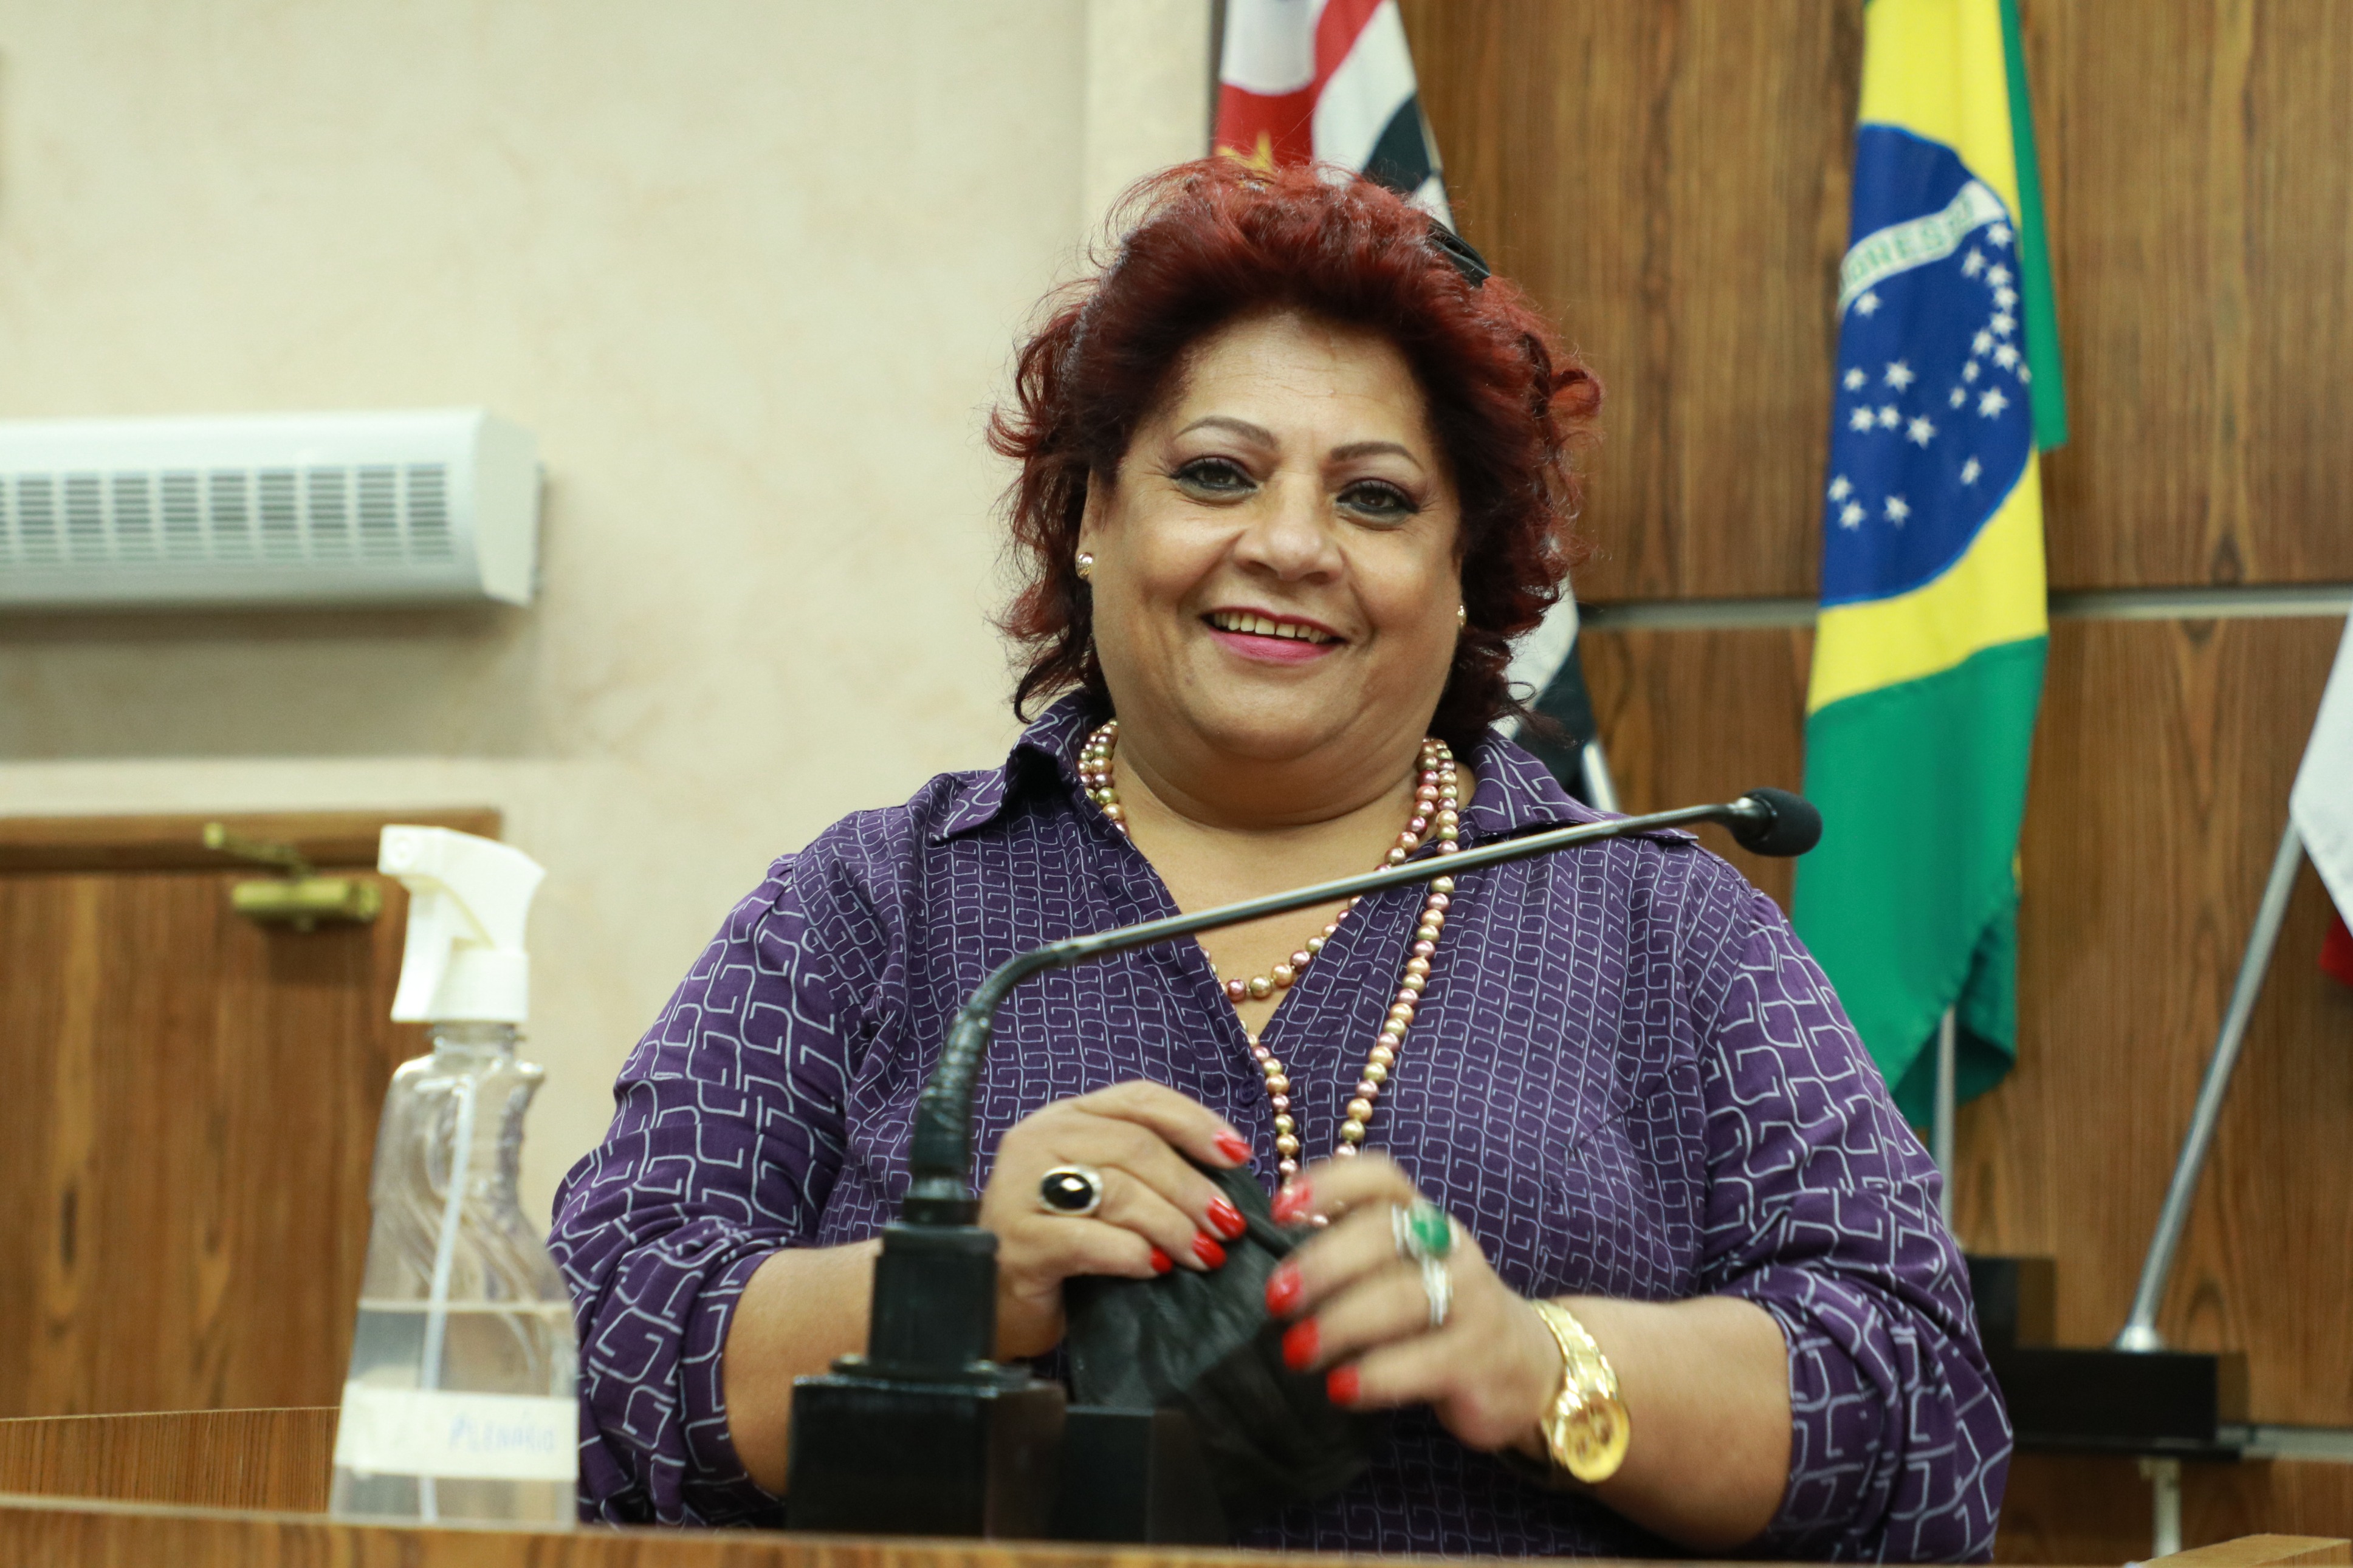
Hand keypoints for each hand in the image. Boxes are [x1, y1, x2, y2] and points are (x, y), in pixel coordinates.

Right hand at [977, 1080, 1253, 1358]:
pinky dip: (1132, 1254)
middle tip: (1228, 1225)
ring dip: (1172, 1224)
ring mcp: (1020, 1189)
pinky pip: (1089, 1240)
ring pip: (1117, 1190)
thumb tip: (1228, 1176)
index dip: (1194, 1121)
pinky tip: (1154, 1269)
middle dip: (1192, 1186)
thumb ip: (1147, 1173)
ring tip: (1204, 1254)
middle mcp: (1037, 1140)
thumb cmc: (1061, 1248)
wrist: (991, 1304)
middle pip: (1135, 1145)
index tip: (1238, 1155)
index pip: (1139, 1099)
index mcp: (1064, 1119)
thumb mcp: (1104, 1195)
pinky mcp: (1019, 1241)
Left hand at [1262, 1153, 1562, 1453]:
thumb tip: (1263, 1268)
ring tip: (1296, 1352)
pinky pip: (1425, 1359)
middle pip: (1382, 1235)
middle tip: (1275, 1301)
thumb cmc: (1436, 1315)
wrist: (1525, 1369)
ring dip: (1340, 1323)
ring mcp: (1472, 1298)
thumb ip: (1348, 1259)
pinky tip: (1341, 1390)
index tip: (1279, 1209)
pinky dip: (1377, 1374)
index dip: (1328, 1184)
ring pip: (1403, 1296)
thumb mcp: (1400, 1274)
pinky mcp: (1481, 1356)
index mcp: (1421, 1217)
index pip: (1380, 1178)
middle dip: (1321, 1264)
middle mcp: (1450, 1246)